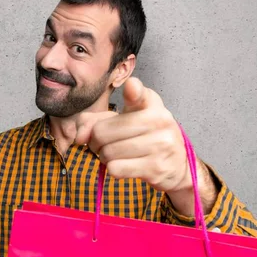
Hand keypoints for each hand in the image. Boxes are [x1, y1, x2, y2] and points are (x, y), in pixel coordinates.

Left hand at [75, 77, 191, 192]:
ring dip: (104, 157)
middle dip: (95, 142)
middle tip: (103, 144)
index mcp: (150, 102)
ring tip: (115, 154)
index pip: (139, 93)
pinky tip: (123, 165)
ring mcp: (160, 145)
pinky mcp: (156, 167)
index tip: (131, 86)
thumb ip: (94, 121)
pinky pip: (116, 169)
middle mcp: (159, 120)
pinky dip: (113, 169)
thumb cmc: (145, 136)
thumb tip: (79, 137)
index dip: (133, 90)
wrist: (177, 163)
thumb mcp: (123, 119)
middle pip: (102, 132)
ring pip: (108, 152)